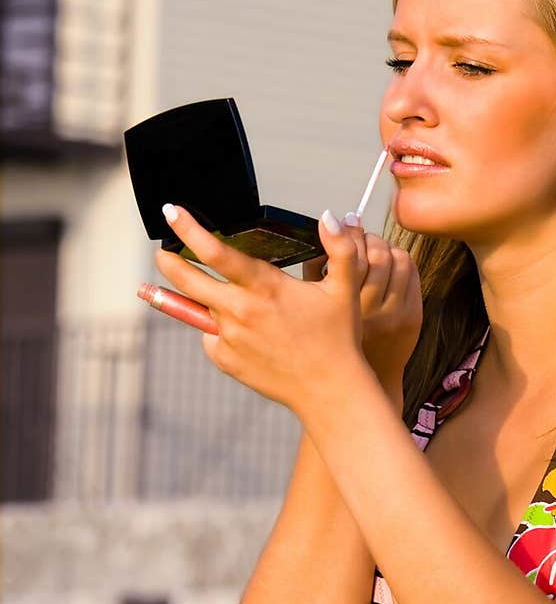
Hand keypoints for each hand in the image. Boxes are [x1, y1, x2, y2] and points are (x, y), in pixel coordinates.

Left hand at [152, 204, 369, 417]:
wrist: (329, 391)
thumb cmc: (338, 338)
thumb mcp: (345, 288)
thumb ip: (340, 247)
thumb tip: (330, 216)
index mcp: (265, 287)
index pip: (215, 252)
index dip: (188, 229)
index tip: (171, 212)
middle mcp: (240, 310)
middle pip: (187, 279)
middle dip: (169, 262)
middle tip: (162, 253)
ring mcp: (229, 337)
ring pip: (202, 308)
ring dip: (204, 298)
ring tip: (222, 298)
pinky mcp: (225, 359)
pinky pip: (211, 337)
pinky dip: (220, 330)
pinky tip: (246, 334)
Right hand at [303, 215, 421, 385]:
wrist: (364, 382)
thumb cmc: (332, 343)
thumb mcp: (314, 307)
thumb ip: (316, 270)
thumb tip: (325, 230)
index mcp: (342, 309)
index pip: (350, 256)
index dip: (347, 233)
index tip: (342, 222)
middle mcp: (372, 312)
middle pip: (377, 254)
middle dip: (367, 236)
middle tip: (358, 234)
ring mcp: (397, 315)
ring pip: (398, 259)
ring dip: (385, 245)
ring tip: (373, 247)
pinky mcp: (414, 317)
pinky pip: (412, 272)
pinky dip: (400, 259)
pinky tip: (389, 262)